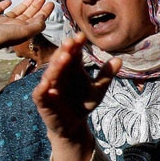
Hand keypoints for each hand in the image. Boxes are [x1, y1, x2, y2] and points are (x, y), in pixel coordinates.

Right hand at [0, 0, 53, 63]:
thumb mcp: (23, 32)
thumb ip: (36, 26)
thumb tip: (44, 19)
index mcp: (21, 31)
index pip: (36, 20)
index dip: (45, 12)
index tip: (51, 3)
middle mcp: (11, 26)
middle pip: (27, 15)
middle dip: (36, 7)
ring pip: (15, 11)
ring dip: (24, 5)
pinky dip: (3, 5)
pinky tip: (9, 1)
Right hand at [33, 32, 120, 160]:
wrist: (74, 124)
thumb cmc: (83, 102)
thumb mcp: (98, 89)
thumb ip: (106, 75)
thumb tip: (119, 59)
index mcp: (71, 68)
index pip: (73, 52)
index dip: (76, 44)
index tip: (82, 36)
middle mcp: (58, 74)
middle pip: (60, 59)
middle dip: (65, 50)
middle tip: (71, 42)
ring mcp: (49, 86)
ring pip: (50, 74)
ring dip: (56, 66)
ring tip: (64, 57)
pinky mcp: (43, 101)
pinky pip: (40, 94)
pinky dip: (42, 88)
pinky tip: (46, 84)